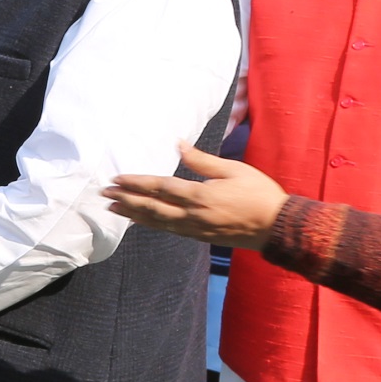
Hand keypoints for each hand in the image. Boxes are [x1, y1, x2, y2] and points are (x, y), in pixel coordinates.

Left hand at [102, 144, 286, 247]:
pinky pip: (169, 230)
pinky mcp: (200, 237)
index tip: (116, 180)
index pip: (159, 188)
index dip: (136, 183)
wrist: (277, 227)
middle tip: (104, 195)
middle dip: (126, 200)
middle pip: (151, 207)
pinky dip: (151, 224)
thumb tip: (178, 144)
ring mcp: (196, 229)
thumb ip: (202, 160)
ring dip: (134, 214)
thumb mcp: (233, 170)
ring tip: (114, 209)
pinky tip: (141, 220)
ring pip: (157, 222)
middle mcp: (193, 215)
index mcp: (200, 196)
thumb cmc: (259, 194)